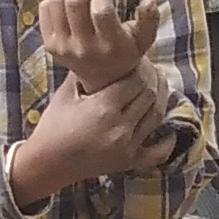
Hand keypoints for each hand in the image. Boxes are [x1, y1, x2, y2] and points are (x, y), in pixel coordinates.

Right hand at [9, 73, 167, 207]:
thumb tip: (102, 55)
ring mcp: (128, 146)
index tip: (139, 61)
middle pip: (150, 96)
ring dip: (163, 100)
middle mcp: (120, 127)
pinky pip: (157, 153)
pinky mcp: (129, 162)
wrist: (46, 163)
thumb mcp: (66, 94)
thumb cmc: (53, 126)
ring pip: (157, 117)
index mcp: (104, 107)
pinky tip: (171, 131)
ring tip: (161, 87)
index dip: (141, 68)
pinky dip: (168, 142)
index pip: (136, 81)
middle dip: (153, 80)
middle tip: (152, 71)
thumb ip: (85, 73)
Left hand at [37, 0, 161, 93]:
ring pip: (57, 2)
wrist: (103, 78)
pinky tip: (70, 1)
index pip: (101, 11)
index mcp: (110, 46)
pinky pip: (45, 8)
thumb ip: (150, 19)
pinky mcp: (50, 44)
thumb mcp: (144, 39)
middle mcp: (85, 49)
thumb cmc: (125, 52)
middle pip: (75, 2)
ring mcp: (63, 48)